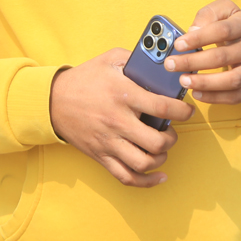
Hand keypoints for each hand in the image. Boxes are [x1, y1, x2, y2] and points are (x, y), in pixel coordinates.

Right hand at [49, 49, 193, 186]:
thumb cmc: (85, 78)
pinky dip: (146, 182)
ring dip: (160, 159)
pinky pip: (126, 177)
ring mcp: (108, 142)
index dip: (182, 111)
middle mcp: (117, 121)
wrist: (53, 100)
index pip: (162, 108)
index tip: (187, 111)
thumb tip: (163, 64)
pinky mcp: (101, 156)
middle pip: (156, 142)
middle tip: (171, 131)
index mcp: (123, 95)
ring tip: (162, 149)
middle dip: (172, 138)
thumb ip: (137, 59)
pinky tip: (158, 175)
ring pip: (143, 163)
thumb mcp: (111, 59)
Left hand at [166, 0, 240, 104]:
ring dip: (204, 82)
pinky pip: (234, 97)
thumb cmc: (234, 31)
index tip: (178, 44)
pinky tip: (196, 93)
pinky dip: (214, 98)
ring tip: (183, 81)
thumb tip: (193, 30)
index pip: (221, 30)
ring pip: (231, 80)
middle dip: (193, 62)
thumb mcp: (225, 12)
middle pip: (221, 57)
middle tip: (171, 64)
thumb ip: (208, 15)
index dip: (198, 38)